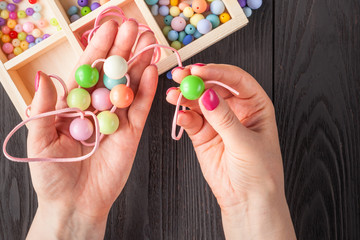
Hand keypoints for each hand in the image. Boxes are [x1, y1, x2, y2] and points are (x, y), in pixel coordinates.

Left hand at [26, 20, 156, 238]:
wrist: (76, 204)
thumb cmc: (52, 176)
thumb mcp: (40, 141)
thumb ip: (43, 109)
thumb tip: (45, 77)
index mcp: (74, 105)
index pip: (87, 70)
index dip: (97, 48)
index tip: (108, 27)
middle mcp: (97, 108)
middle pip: (111, 73)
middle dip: (122, 49)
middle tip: (133, 27)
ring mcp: (116, 119)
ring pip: (129, 86)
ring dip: (138, 64)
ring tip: (148, 43)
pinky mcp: (131, 132)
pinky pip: (140, 107)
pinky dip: (146, 89)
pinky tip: (151, 70)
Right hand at [167, 64, 295, 239]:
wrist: (247, 201)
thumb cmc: (259, 172)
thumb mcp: (245, 143)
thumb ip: (224, 119)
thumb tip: (208, 95)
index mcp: (254, 104)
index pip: (235, 80)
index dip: (217, 72)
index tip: (199, 71)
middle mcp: (235, 109)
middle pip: (213, 86)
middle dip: (196, 80)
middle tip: (180, 76)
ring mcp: (217, 121)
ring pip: (198, 101)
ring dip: (185, 97)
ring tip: (173, 95)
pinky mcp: (202, 134)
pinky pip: (190, 120)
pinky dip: (183, 117)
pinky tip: (180, 116)